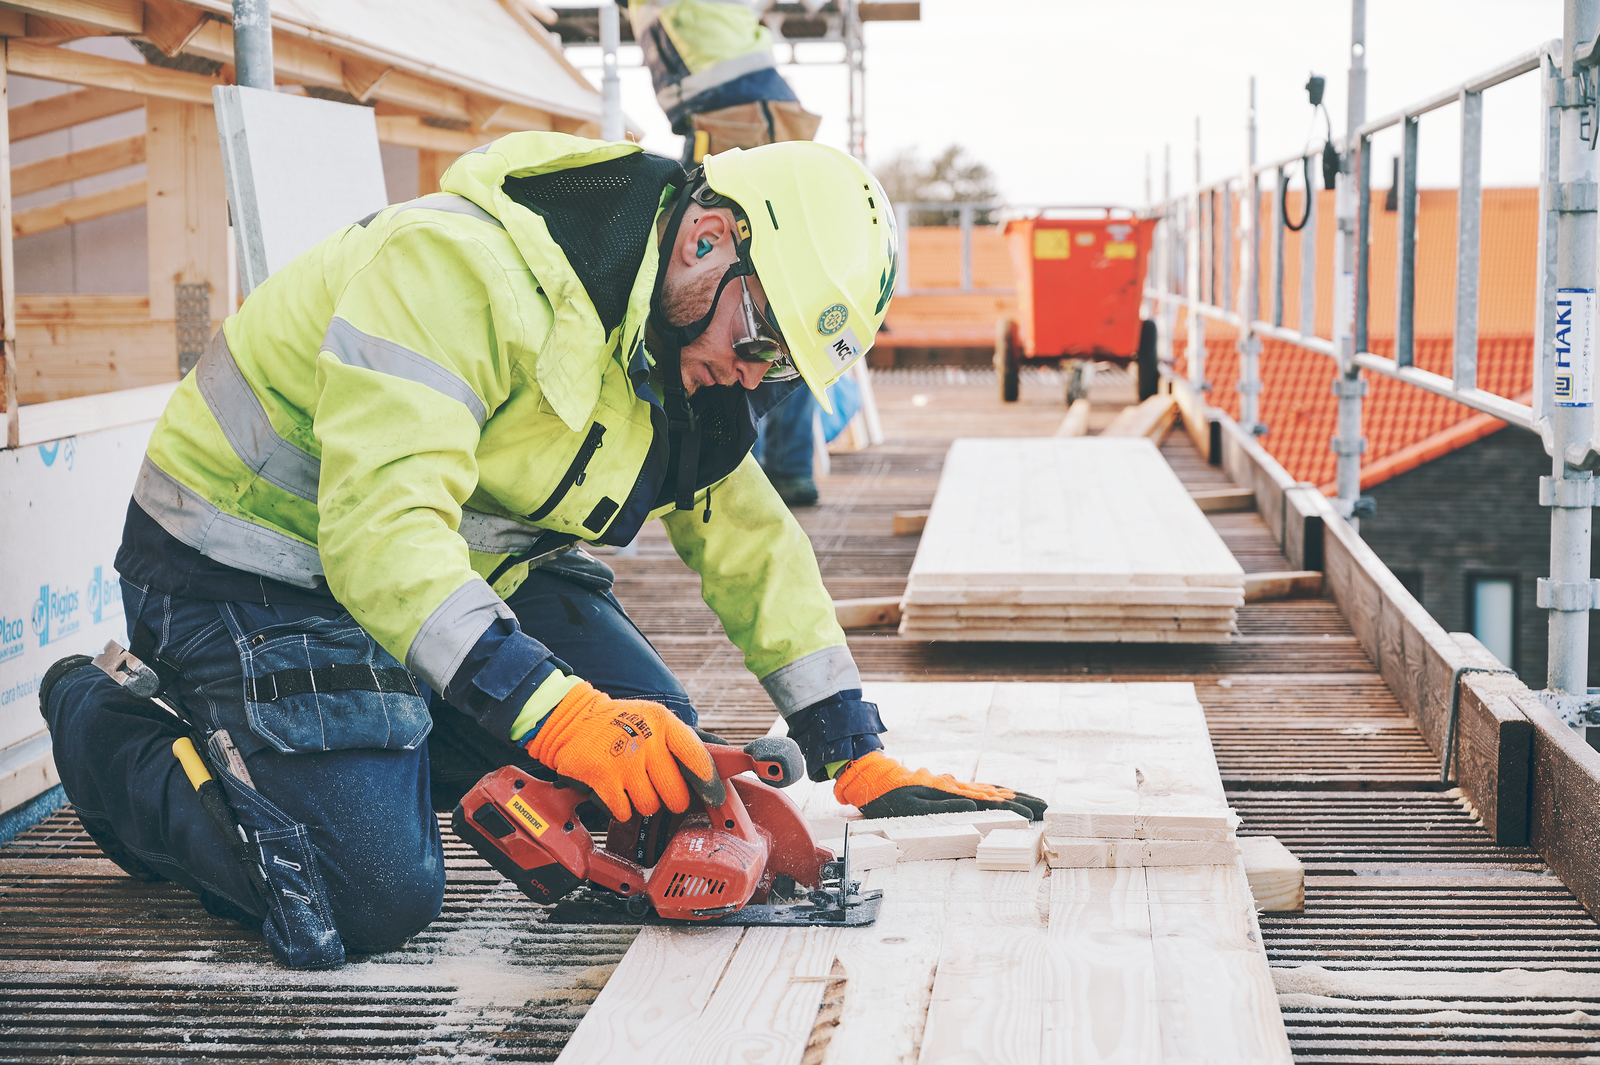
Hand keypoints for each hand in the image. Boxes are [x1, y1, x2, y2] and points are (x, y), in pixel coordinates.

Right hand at [524, 682, 715, 821]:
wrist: (571, 720)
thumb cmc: (620, 722)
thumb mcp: (654, 717)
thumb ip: (684, 739)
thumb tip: (723, 753)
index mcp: (663, 722)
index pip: (697, 758)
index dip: (709, 783)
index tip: (714, 796)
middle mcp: (646, 740)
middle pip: (676, 794)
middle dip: (672, 800)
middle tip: (662, 791)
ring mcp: (624, 761)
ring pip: (650, 806)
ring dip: (643, 803)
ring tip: (632, 785)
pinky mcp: (603, 779)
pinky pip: (624, 812)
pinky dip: (621, 808)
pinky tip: (615, 790)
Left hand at [833, 751, 1047, 820]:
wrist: (874, 779)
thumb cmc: (890, 799)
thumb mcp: (910, 807)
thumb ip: (942, 807)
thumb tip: (972, 805)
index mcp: (951, 794)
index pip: (989, 803)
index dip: (1014, 809)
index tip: (1035, 815)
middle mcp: (956, 788)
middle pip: (997, 795)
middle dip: (1024, 802)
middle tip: (1048, 809)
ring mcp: (954, 786)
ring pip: (991, 790)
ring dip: (1015, 796)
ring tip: (1036, 802)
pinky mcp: (949, 786)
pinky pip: (979, 788)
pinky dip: (998, 791)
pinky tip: (1006, 794)